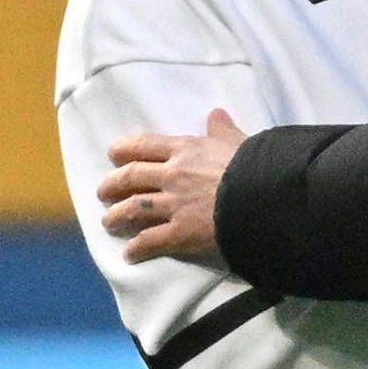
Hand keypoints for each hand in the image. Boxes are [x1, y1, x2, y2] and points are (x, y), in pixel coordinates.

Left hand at [99, 108, 246, 263]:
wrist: (264, 197)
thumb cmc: (254, 166)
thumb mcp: (238, 140)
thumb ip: (223, 129)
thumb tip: (216, 114)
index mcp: (184, 149)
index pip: (144, 145)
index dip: (124, 149)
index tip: (113, 154)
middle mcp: (171, 175)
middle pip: (130, 177)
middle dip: (112, 184)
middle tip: (103, 192)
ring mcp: (173, 205)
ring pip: (132, 209)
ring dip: (116, 216)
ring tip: (108, 222)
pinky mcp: (180, 233)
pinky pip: (150, 241)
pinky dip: (137, 248)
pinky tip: (129, 255)